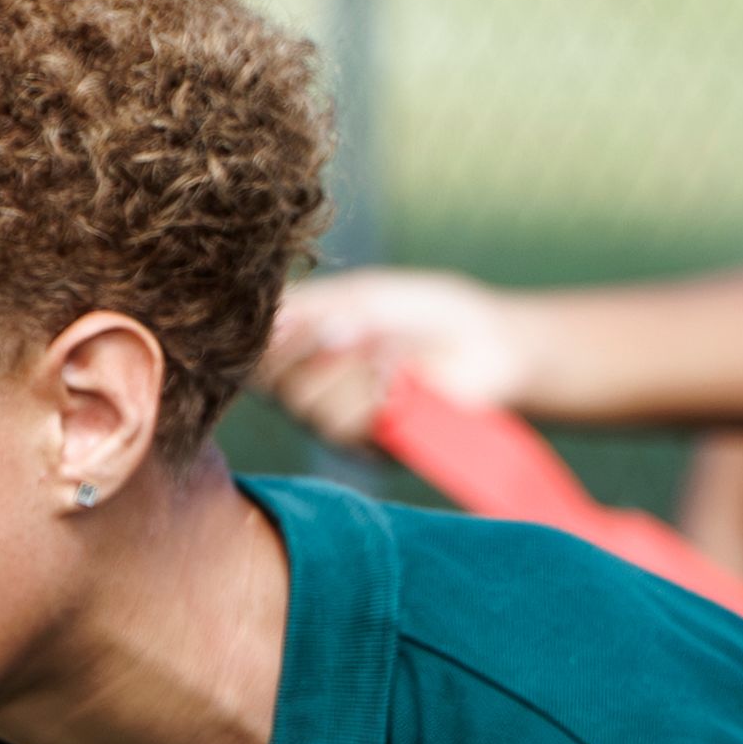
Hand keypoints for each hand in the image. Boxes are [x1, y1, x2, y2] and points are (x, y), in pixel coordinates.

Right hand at [267, 268, 524, 451]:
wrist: (487, 345)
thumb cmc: (427, 312)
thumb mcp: (370, 295)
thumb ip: (324, 309)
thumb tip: (288, 329)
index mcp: (300, 342)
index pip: (255, 350)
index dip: (273, 337)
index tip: (309, 316)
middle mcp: (309, 385)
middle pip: (277, 383)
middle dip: (320, 352)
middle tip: (361, 330)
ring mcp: (336, 418)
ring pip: (310, 407)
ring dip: (355, 374)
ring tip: (390, 354)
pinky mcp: (367, 448)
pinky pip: (348, 428)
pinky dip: (376, 396)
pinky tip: (403, 382)